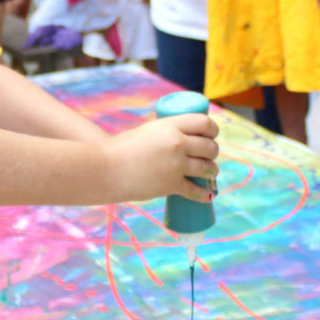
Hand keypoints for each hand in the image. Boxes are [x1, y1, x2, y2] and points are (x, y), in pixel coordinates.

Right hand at [100, 114, 219, 202]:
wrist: (105, 170)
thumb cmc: (119, 149)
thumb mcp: (145, 132)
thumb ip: (163, 133)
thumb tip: (176, 134)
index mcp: (170, 126)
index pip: (203, 123)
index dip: (212, 129)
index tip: (212, 135)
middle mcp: (177, 143)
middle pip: (209, 147)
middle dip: (213, 152)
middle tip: (210, 156)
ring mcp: (176, 165)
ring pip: (207, 168)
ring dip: (212, 172)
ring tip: (210, 174)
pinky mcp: (172, 185)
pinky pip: (196, 190)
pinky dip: (205, 194)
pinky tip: (209, 196)